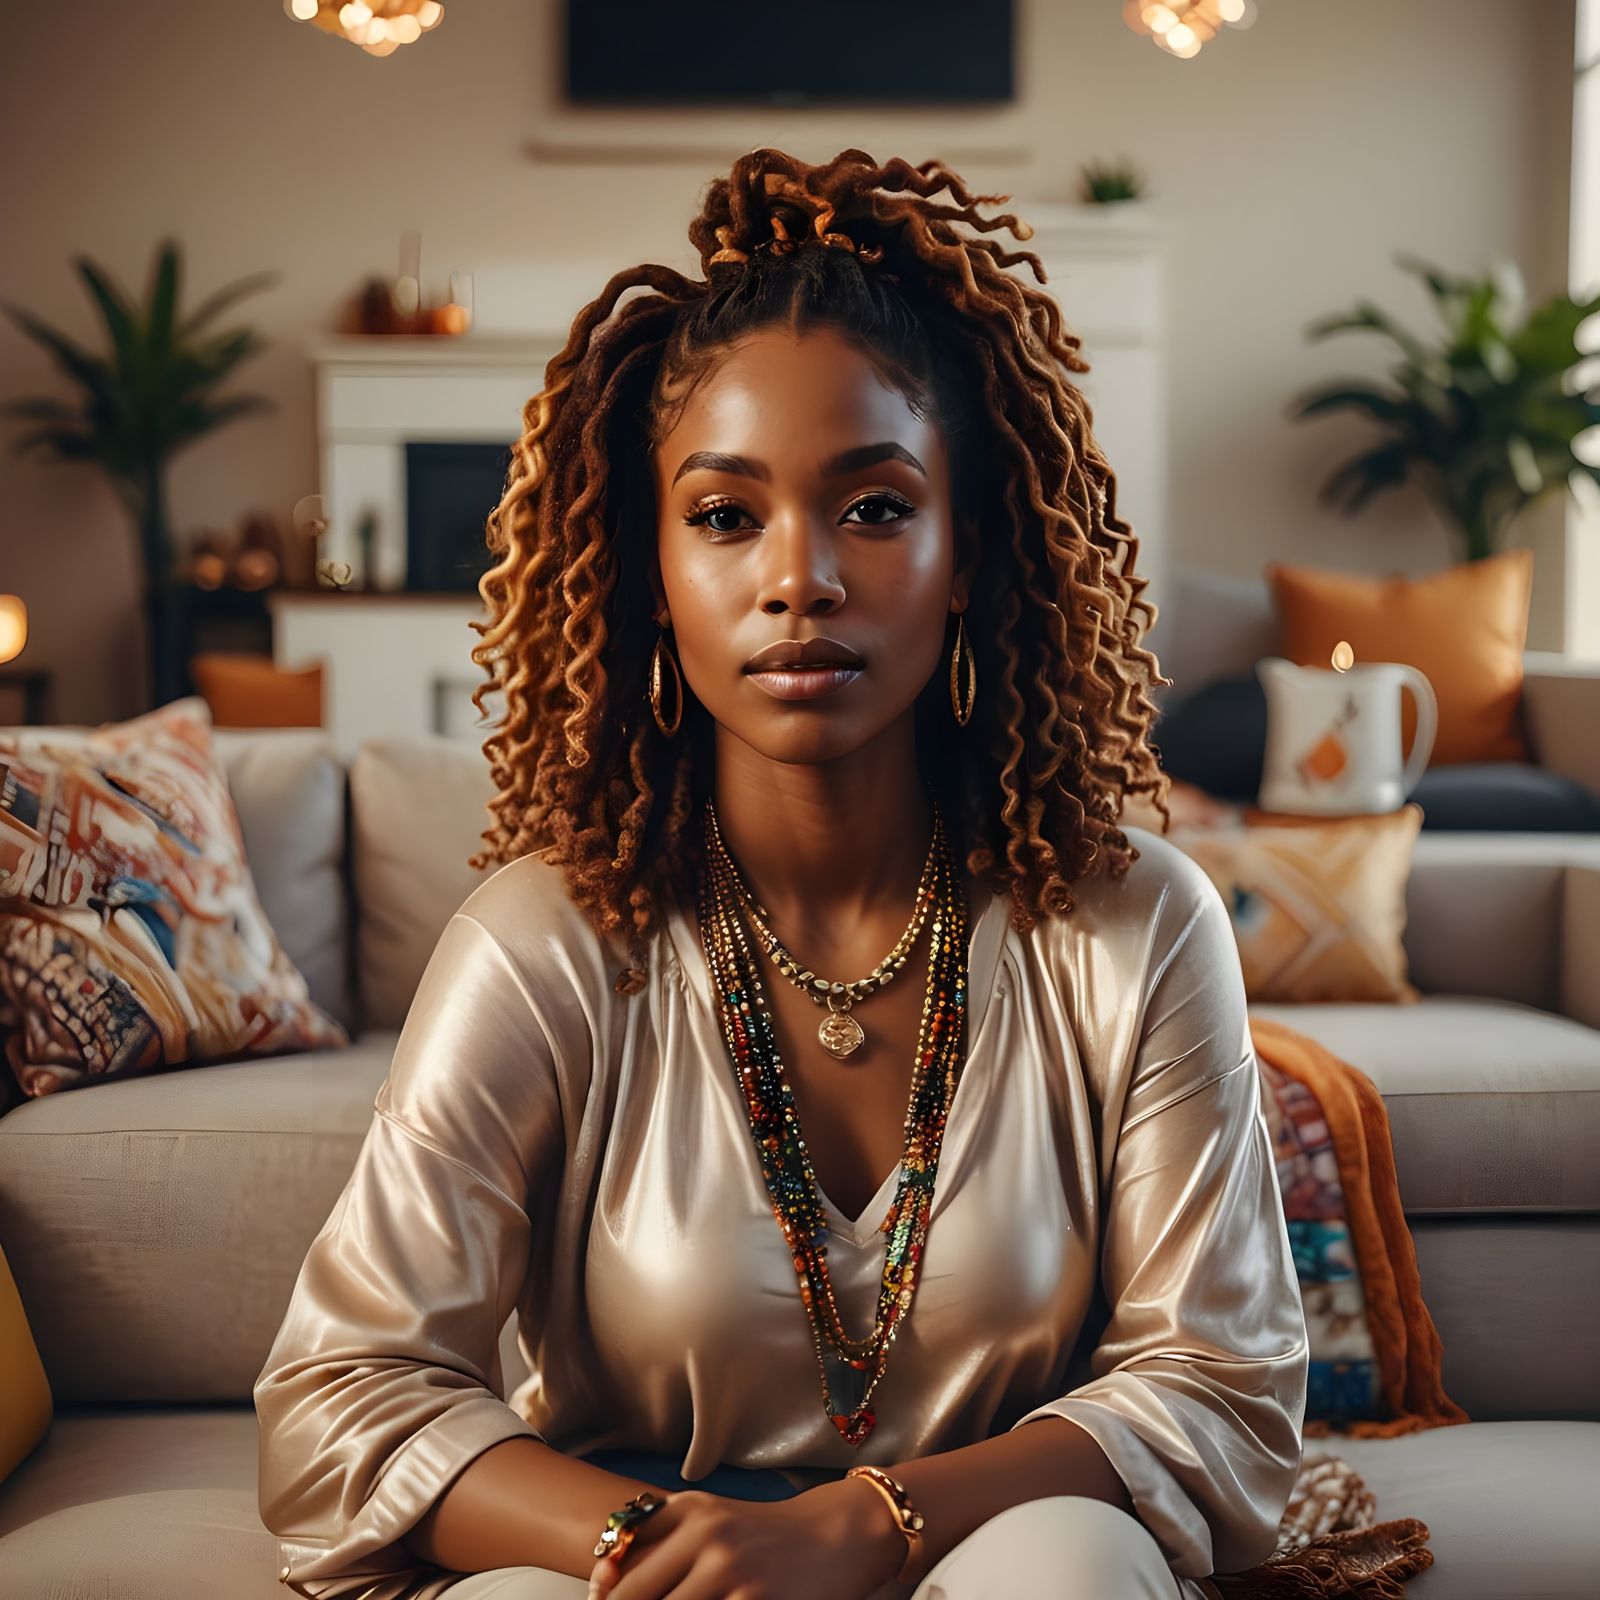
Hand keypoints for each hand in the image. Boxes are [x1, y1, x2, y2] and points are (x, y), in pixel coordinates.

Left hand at [585, 1478, 909, 1599]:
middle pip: (635, 1596)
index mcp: (689, 1512)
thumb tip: (606, 1578)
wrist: (836, 1535)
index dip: (602, 1595)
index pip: (619, 1561)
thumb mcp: (710, 1517)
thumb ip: (658, 1537)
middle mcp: (706, 1537)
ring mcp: (731, 1572)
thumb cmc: (763, 1533)